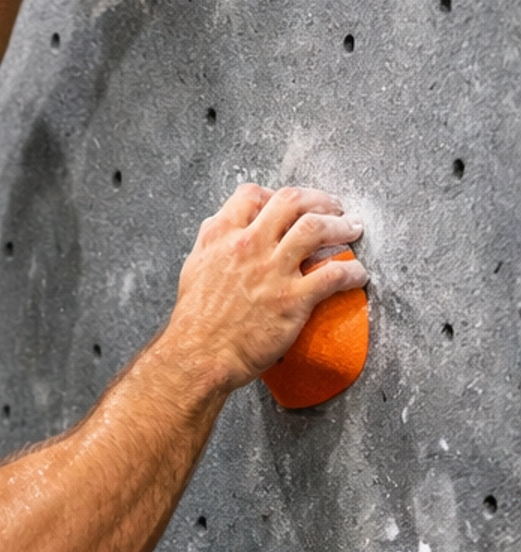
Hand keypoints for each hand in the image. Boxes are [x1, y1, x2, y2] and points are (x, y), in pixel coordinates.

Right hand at [165, 185, 369, 390]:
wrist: (199, 357)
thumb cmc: (195, 321)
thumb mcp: (194, 268)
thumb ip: (212, 244)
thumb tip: (223, 230)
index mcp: (221, 236)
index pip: (251, 194)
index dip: (274, 195)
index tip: (289, 205)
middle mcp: (248, 246)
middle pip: (292, 201)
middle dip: (319, 200)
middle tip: (333, 208)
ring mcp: (272, 271)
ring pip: (317, 228)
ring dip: (341, 225)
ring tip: (352, 229)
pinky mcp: (292, 299)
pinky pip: (333, 275)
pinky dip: (351, 272)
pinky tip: (357, 275)